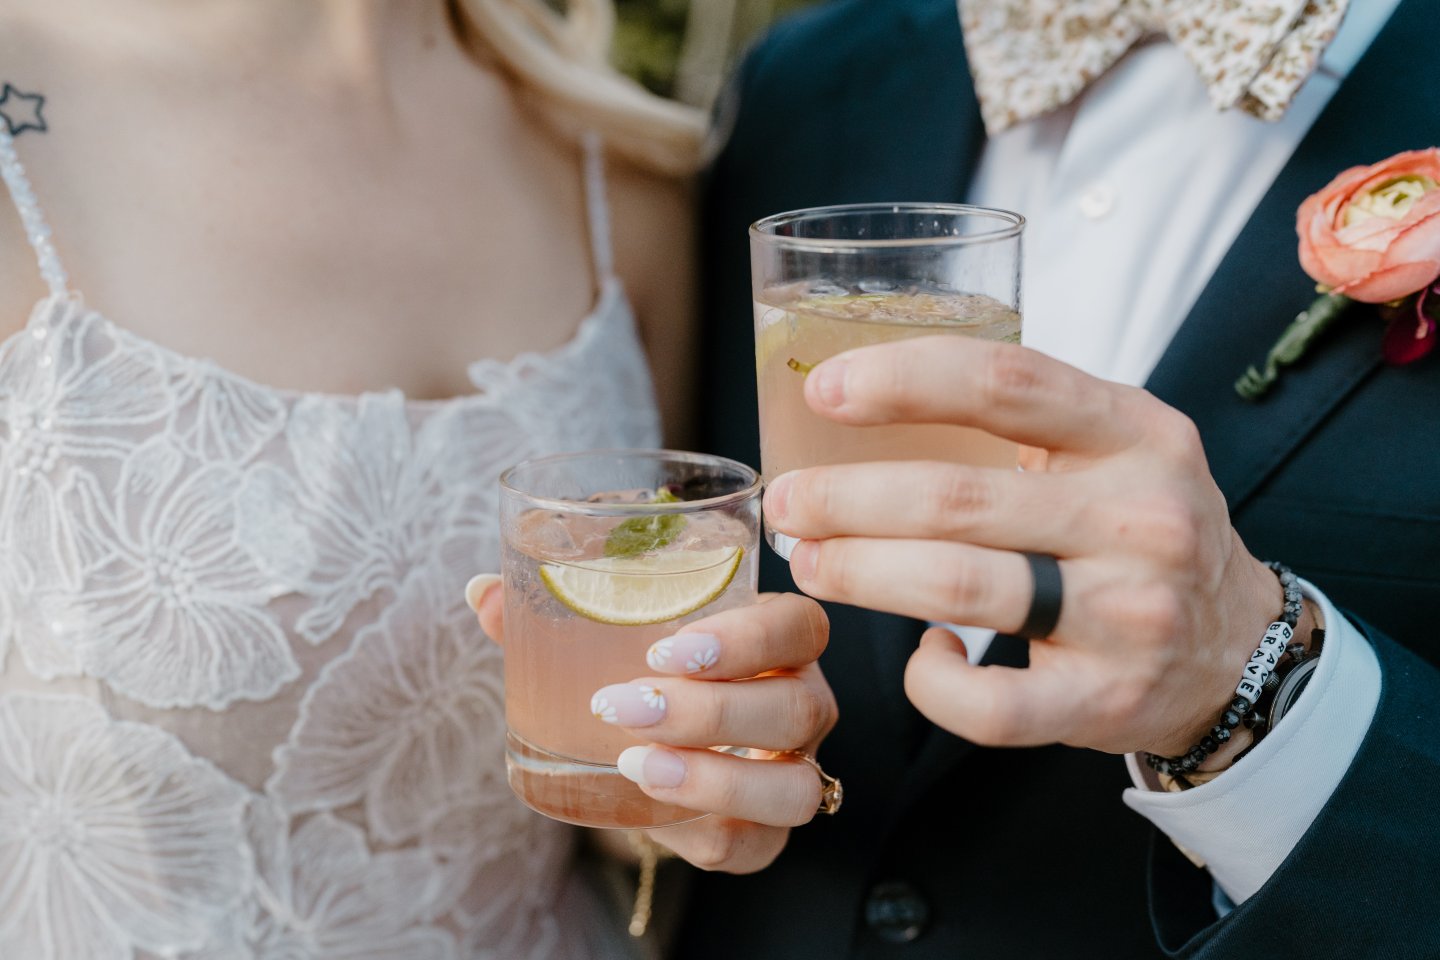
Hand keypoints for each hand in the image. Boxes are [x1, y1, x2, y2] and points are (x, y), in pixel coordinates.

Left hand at [470, 579, 835, 872]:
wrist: (644, 753)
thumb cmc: (641, 674)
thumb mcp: (606, 639)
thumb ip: (552, 616)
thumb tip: (482, 590)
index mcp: (778, 639)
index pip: (800, 626)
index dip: (748, 639)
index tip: (663, 650)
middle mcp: (802, 703)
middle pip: (799, 707)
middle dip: (711, 710)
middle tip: (625, 705)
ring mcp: (793, 771)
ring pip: (795, 786)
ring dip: (717, 780)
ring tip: (635, 765)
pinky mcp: (766, 833)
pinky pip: (755, 845)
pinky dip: (703, 830)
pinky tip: (647, 810)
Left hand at [764, 334, 1301, 758]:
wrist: (1237, 647)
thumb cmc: (1139, 530)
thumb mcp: (1116, 448)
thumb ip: (1023, 417)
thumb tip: (862, 394)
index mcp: (1137, 434)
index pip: (1006, 383)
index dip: (903, 381)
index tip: (824, 392)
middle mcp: (1143, 518)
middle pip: (957, 498)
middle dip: (847, 499)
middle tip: (787, 503)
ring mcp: (1130, 616)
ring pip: (960, 588)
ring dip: (862, 573)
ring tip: (811, 562)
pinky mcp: (1105, 702)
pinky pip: (990, 705)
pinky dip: (932, 682)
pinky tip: (921, 653)